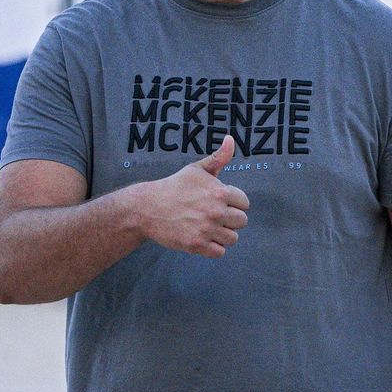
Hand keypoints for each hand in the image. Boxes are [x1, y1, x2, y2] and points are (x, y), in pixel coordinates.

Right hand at [136, 136, 250, 256]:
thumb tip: (231, 139)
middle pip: (241, 222)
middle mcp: (216, 211)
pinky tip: (202, 237)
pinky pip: (220, 252)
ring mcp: (206, 229)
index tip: (218, 202)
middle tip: (212, 216)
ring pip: (232, 238)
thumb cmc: (175, 187)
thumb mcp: (197, 169)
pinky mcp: (197, 245)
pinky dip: (212, 248)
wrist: (147, 208)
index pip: (244, 204)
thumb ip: (219, 158)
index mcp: (220, 192)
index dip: (233, 203)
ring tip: (206, 226)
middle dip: (229, 219)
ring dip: (222, 234)